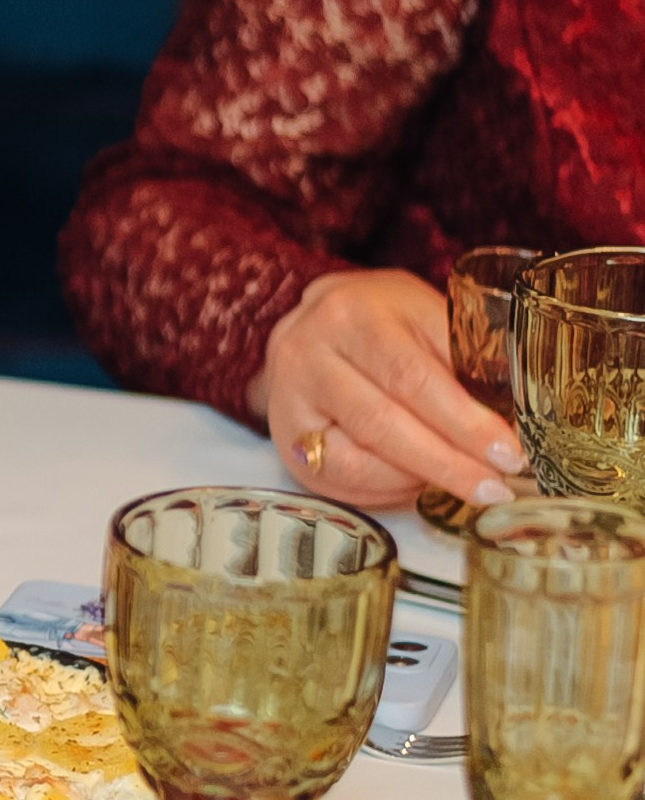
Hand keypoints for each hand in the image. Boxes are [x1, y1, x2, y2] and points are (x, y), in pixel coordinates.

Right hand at [252, 268, 519, 509]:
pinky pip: (338, 478)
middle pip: (383, 422)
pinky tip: (417, 484)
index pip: (413, 376)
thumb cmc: (383, 320)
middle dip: (448, 462)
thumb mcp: (425, 315)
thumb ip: (463, 357)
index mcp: (353, 312)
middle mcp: (309, 351)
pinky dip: (386, 488)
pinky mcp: (284, 436)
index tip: (507, 453)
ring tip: (465, 486)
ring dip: (420, 479)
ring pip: (357, 457)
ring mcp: (289, 396)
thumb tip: (515, 418)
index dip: (464, 422)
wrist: (315, 324)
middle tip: (494, 486)